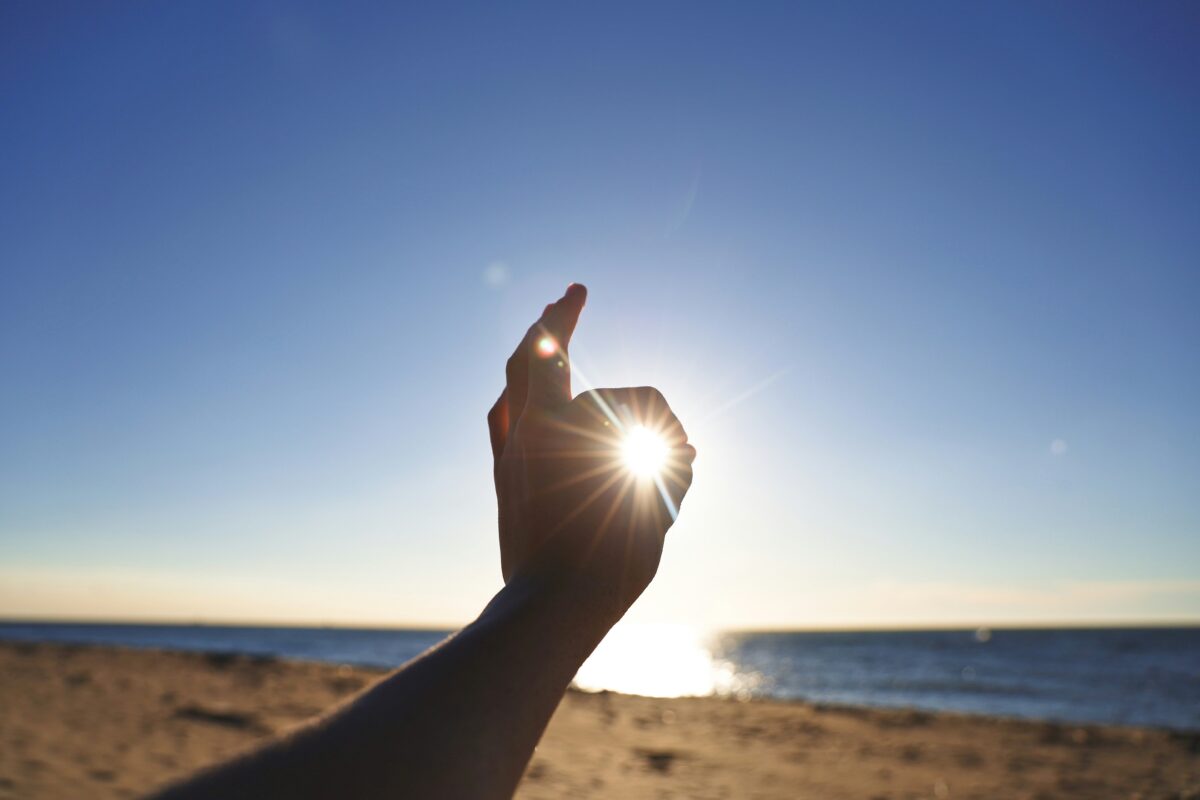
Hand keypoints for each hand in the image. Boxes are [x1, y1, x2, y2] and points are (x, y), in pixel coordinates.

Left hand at [487, 285, 694, 621]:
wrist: (549, 608)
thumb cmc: (609, 563)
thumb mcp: (656, 510)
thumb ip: (671, 469)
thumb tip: (684, 451)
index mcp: (568, 431)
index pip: (625, 392)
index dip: (646, 399)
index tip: (629, 374)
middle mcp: (533, 429)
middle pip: (544, 352)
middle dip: (560, 316)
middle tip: (574, 291)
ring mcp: (513, 450)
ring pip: (519, 379)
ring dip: (537, 347)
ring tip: (549, 324)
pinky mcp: (505, 474)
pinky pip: (506, 416)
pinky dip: (521, 393)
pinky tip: (527, 387)